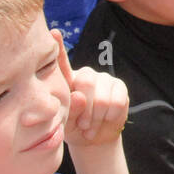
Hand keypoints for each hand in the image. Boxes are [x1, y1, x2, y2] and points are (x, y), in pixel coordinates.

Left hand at [55, 31, 128, 147]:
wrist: (94, 139)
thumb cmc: (74, 128)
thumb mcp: (66, 122)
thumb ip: (69, 109)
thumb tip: (79, 97)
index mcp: (67, 81)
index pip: (62, 62)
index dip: (59, 47)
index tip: (53, 33)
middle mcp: (86, 75)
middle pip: (86, 82)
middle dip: (85, 110)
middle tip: (82, 125)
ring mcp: (104, 79)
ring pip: (102, 97)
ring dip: (96, 119)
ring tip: (90, 128)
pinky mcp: (120, 87)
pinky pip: (116, 102)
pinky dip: (110, 118)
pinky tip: (104, 123)